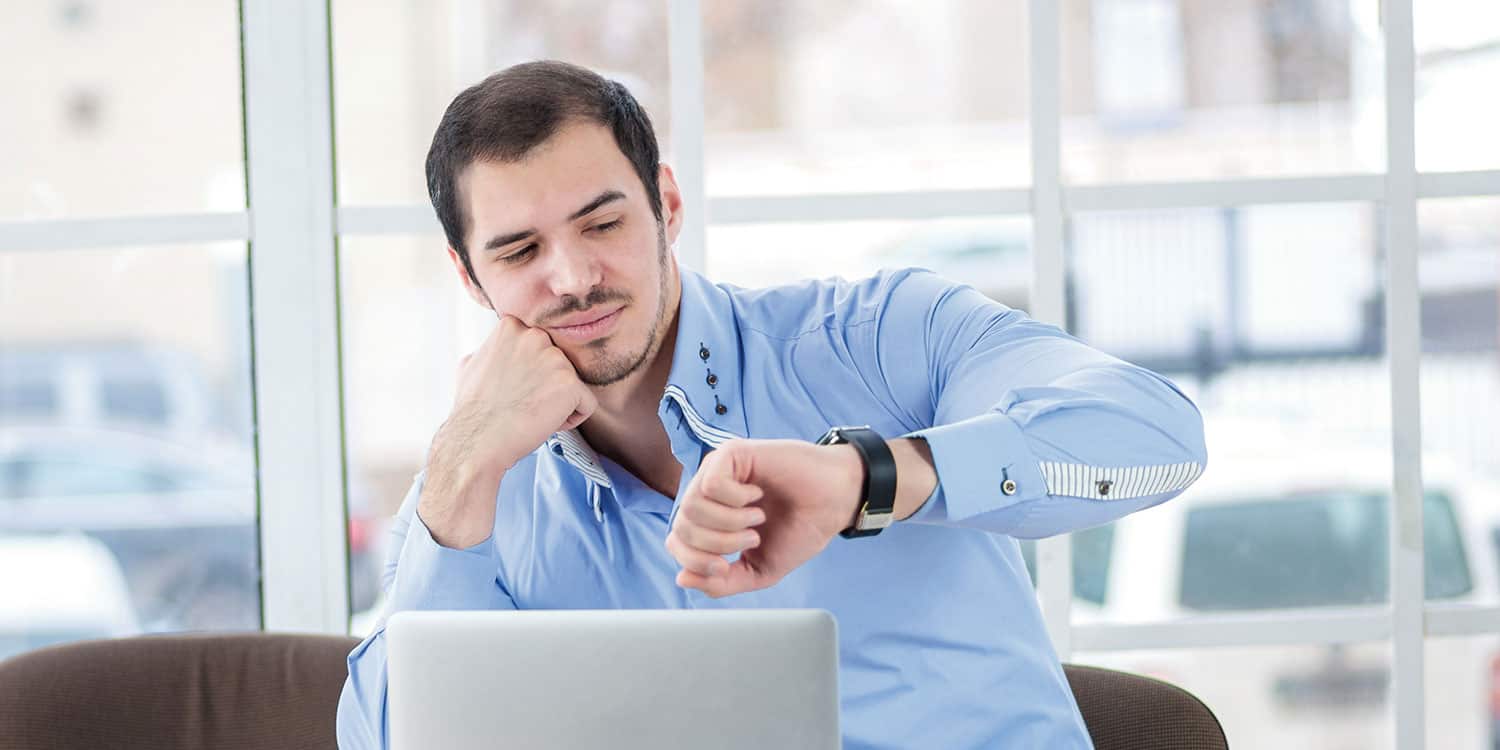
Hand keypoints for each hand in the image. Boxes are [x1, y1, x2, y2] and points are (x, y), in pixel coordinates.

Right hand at [419, 314, 597, 547]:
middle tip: (522, 403)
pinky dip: (570, 420)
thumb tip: (497, 348)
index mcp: (512, 325)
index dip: (530, 373)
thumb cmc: (472, 410)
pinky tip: (543, 423)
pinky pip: (586, 404)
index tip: (512, 388)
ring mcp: (555, 358)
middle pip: (560, 364)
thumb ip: (494, 349)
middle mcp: (535, 335)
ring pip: (573, 385)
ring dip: (557, 403)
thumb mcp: (472, 364)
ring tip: (530, 413)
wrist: (476, 442)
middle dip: (546, 387)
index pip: (542, 347)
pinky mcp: (570, 383)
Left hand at [665, 439, 863, 597]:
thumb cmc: (799, 529)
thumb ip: (722, 582)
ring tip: (756, 519)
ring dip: (728, 523)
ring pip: (692, 507)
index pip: (675, 542)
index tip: (727, 565)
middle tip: (752, 539)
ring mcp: (717, 470)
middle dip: (716, 545)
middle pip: (681, 527)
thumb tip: (682, 578)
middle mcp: (707, 492)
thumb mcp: (758, 569)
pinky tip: (757, 496)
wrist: (834, 504)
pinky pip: (711, 484)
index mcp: (710, 518)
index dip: (695, 562)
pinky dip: (735, 500)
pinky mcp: (731, 453)